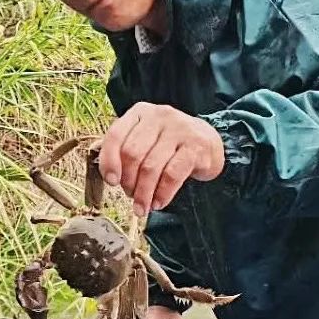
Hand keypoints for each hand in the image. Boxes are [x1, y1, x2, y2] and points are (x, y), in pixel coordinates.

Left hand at [100, 102, 224, 215]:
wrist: (209, 143)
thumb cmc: (169, 146)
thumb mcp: (145, 141)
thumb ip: (125, 152)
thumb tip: (112, 178)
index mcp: (140, 112)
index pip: (116, 135)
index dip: (109, 161)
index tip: (111, 181)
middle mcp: (159, 115)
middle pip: (132, 154)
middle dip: (128, 181)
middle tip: (131, 196)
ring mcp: (179, 129)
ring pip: (151, 167)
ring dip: (143, 193)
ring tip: (142, 206)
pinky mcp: (196, 146)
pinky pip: (172, 175)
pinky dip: (162, 194)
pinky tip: (158, 202)